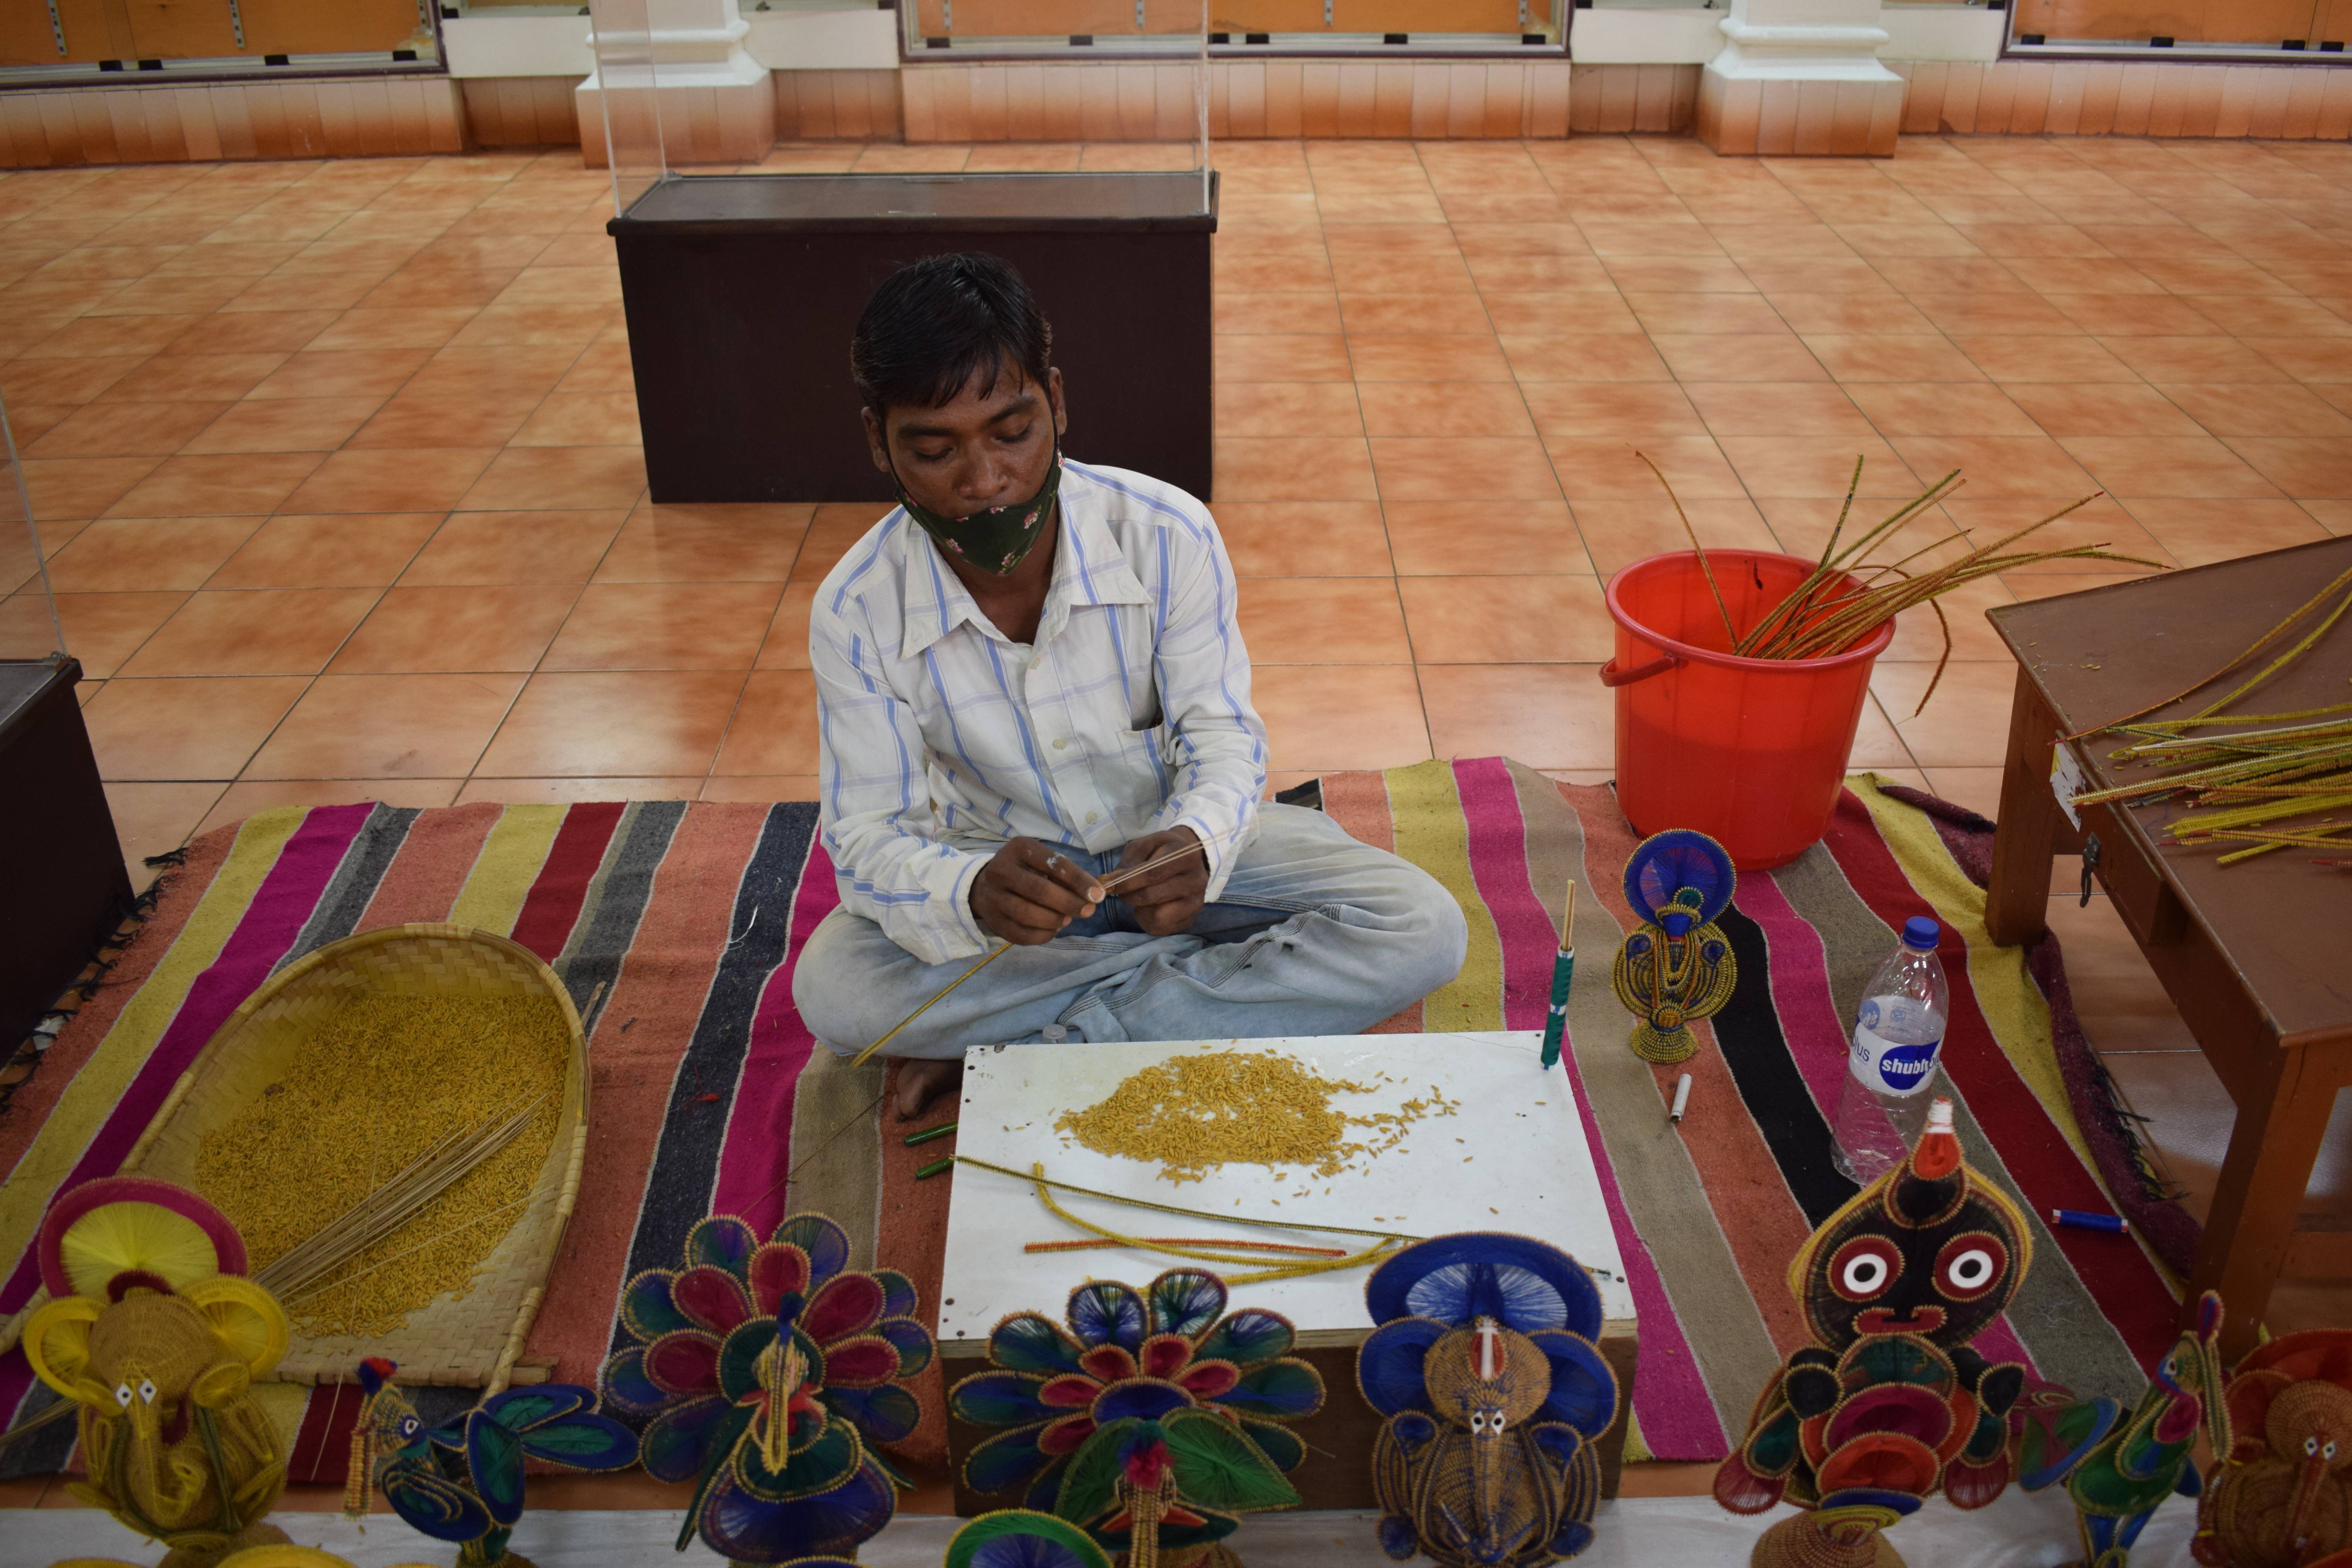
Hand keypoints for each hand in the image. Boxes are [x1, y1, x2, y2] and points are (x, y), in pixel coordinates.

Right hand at [970, 837, 1103, 946]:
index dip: (1078, 881)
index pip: (1053, 864)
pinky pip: (1021, 934)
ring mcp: (993, 897)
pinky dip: (1044, 934)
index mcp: (1018, 849)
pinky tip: (1054, 928)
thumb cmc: (1025, 871)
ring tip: (1068, 918)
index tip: (1098, 894)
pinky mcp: (993, 921)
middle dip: (1069, 903)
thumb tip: (1093, 895)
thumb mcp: (1041, 862)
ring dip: (1055, 919)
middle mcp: (1000, 870)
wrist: (985, 886)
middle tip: (1088, 911)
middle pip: (1039, 891)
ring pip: (1028, 914)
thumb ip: (1065, 874)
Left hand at [1113, 828, 1206, 936]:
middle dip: (1128, 895)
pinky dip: (1146, 919)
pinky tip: (1148, 907)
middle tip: (1120, 890)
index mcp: (1186, 855)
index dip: (1126, 881)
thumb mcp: (1145, 845)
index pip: (1152, 873)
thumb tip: (1111, 882)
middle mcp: (1197, 880)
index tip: (1106, 884)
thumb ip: (1128, 861)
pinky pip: (1159, 927)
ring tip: (1139, 896)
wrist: (1189, 862)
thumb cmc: (1162, 851)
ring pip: (1156, 915)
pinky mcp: (1190, 920)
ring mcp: (1196, 903)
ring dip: (1138, 908)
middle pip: (1152, 896)